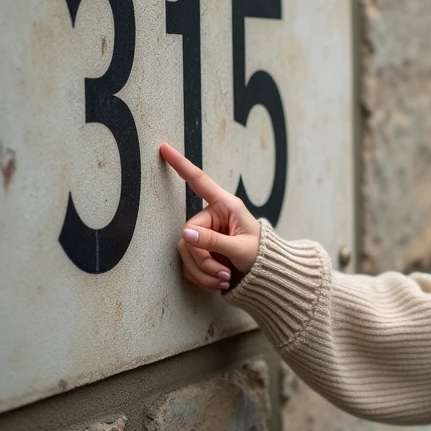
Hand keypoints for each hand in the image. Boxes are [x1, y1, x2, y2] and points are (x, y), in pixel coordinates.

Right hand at [159, 143, 260, 291]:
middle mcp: (212, 217)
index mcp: (226, 206)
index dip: (181, 165)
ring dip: (203, 272)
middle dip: (203, 260)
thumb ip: (214, 242)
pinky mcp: (201, 251)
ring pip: (186, 253)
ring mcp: (205, 234)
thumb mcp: (241, 249)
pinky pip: (189, 265)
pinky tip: (219, 282)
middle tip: (222, 273)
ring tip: (224, 279)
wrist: (265, 276)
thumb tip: (186, 235)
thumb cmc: (262, 257)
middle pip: (189, 236)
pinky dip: (202, 277)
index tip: (165, 148)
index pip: (199, 182)